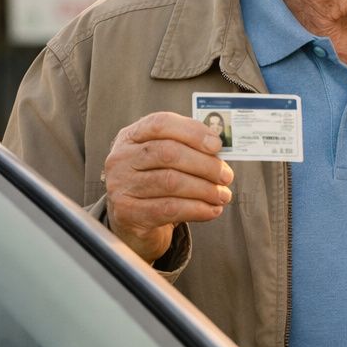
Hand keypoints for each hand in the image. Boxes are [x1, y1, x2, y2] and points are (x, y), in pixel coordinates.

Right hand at [102, 111, 234, 262]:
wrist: (132, 222)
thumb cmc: (155, 185)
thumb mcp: (165, 161)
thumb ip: (187, 149)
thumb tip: (219, 151)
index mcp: (131, 137)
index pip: (161, 124)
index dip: (192, 131)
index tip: (217, 145)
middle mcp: (121, 158)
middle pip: (168, 152)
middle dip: (205, 164)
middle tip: (226, 176)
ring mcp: (121, 185)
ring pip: (171, 182)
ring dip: (205, 189)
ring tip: (223, 195)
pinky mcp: (128, 213)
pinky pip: (169, 209)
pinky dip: (197, 209)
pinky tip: (211, 210)